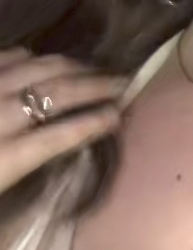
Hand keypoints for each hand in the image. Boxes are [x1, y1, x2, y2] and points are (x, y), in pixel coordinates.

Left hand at [0, 49, 125, 192]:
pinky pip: (8, 57)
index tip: (118, 116)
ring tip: (93, 69)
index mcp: (4, 158)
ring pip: (36, 67)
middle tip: (124, 82)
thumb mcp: (0, 192)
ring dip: (70, 67)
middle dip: (94, 87)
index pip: (58, 137)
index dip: (91, 124)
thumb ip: (22, 171)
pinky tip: (40, 61)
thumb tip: (53, 156)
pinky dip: (30, 58)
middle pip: (55, 93)